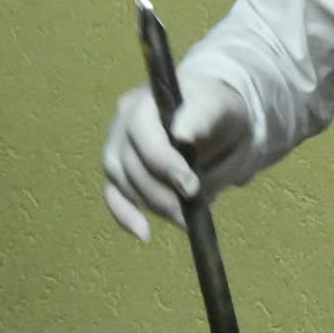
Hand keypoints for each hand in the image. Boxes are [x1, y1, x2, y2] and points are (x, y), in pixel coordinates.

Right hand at [102, 74, 249, 241]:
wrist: (217, 122)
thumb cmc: (218, 112)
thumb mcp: (220, 108)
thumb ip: (203, 117)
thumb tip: (182, 134)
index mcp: (147, 100)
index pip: (142, 130)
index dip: (164, 162)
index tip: (191, 186)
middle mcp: (124, 120)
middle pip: (130, 161)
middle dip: (162, 190)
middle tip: (193, 205)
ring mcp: (118, 145)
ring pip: (121, 180)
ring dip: (151, 204)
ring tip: (183, 218)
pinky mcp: (118, 171)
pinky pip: (113, 195)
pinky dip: (125, 216)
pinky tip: (144, 233)